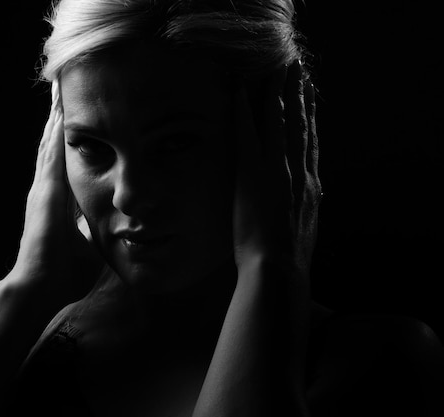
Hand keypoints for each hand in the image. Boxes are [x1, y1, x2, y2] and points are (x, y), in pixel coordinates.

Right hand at [7, 81, 103, 303]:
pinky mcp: (45, 194)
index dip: (68, 139)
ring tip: (60, 89)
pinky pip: (51, 156)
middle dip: (58, 118)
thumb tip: (109, 228)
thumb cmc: (62, 273)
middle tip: (62, 89)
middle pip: (53, 145)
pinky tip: (61, 112)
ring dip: (56, 117)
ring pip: (50, 143)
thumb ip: (92, 232)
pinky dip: (55, 134)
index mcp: (56, 201)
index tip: (76, 118)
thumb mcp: (87, 246)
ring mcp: (43, 189)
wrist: (41, 288)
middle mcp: (47, 190)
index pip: (63, 161)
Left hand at [232, 61, 320, 274]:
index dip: (311, 117)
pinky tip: (241, 93)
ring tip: (279, 70)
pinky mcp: (254, 173)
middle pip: (301, 125)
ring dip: (279, 93)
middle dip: (300, 95)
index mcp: (311, 187)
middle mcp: (299, 172)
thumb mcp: (303, 232)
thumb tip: (303, 206)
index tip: (310, 98)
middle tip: (299, 71)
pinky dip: (245, 111)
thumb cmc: (287, 260)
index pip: (311, 144)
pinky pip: (248, 134)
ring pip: (280, 122)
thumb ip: (303, 212)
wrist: (279, 269)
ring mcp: (277, 170)